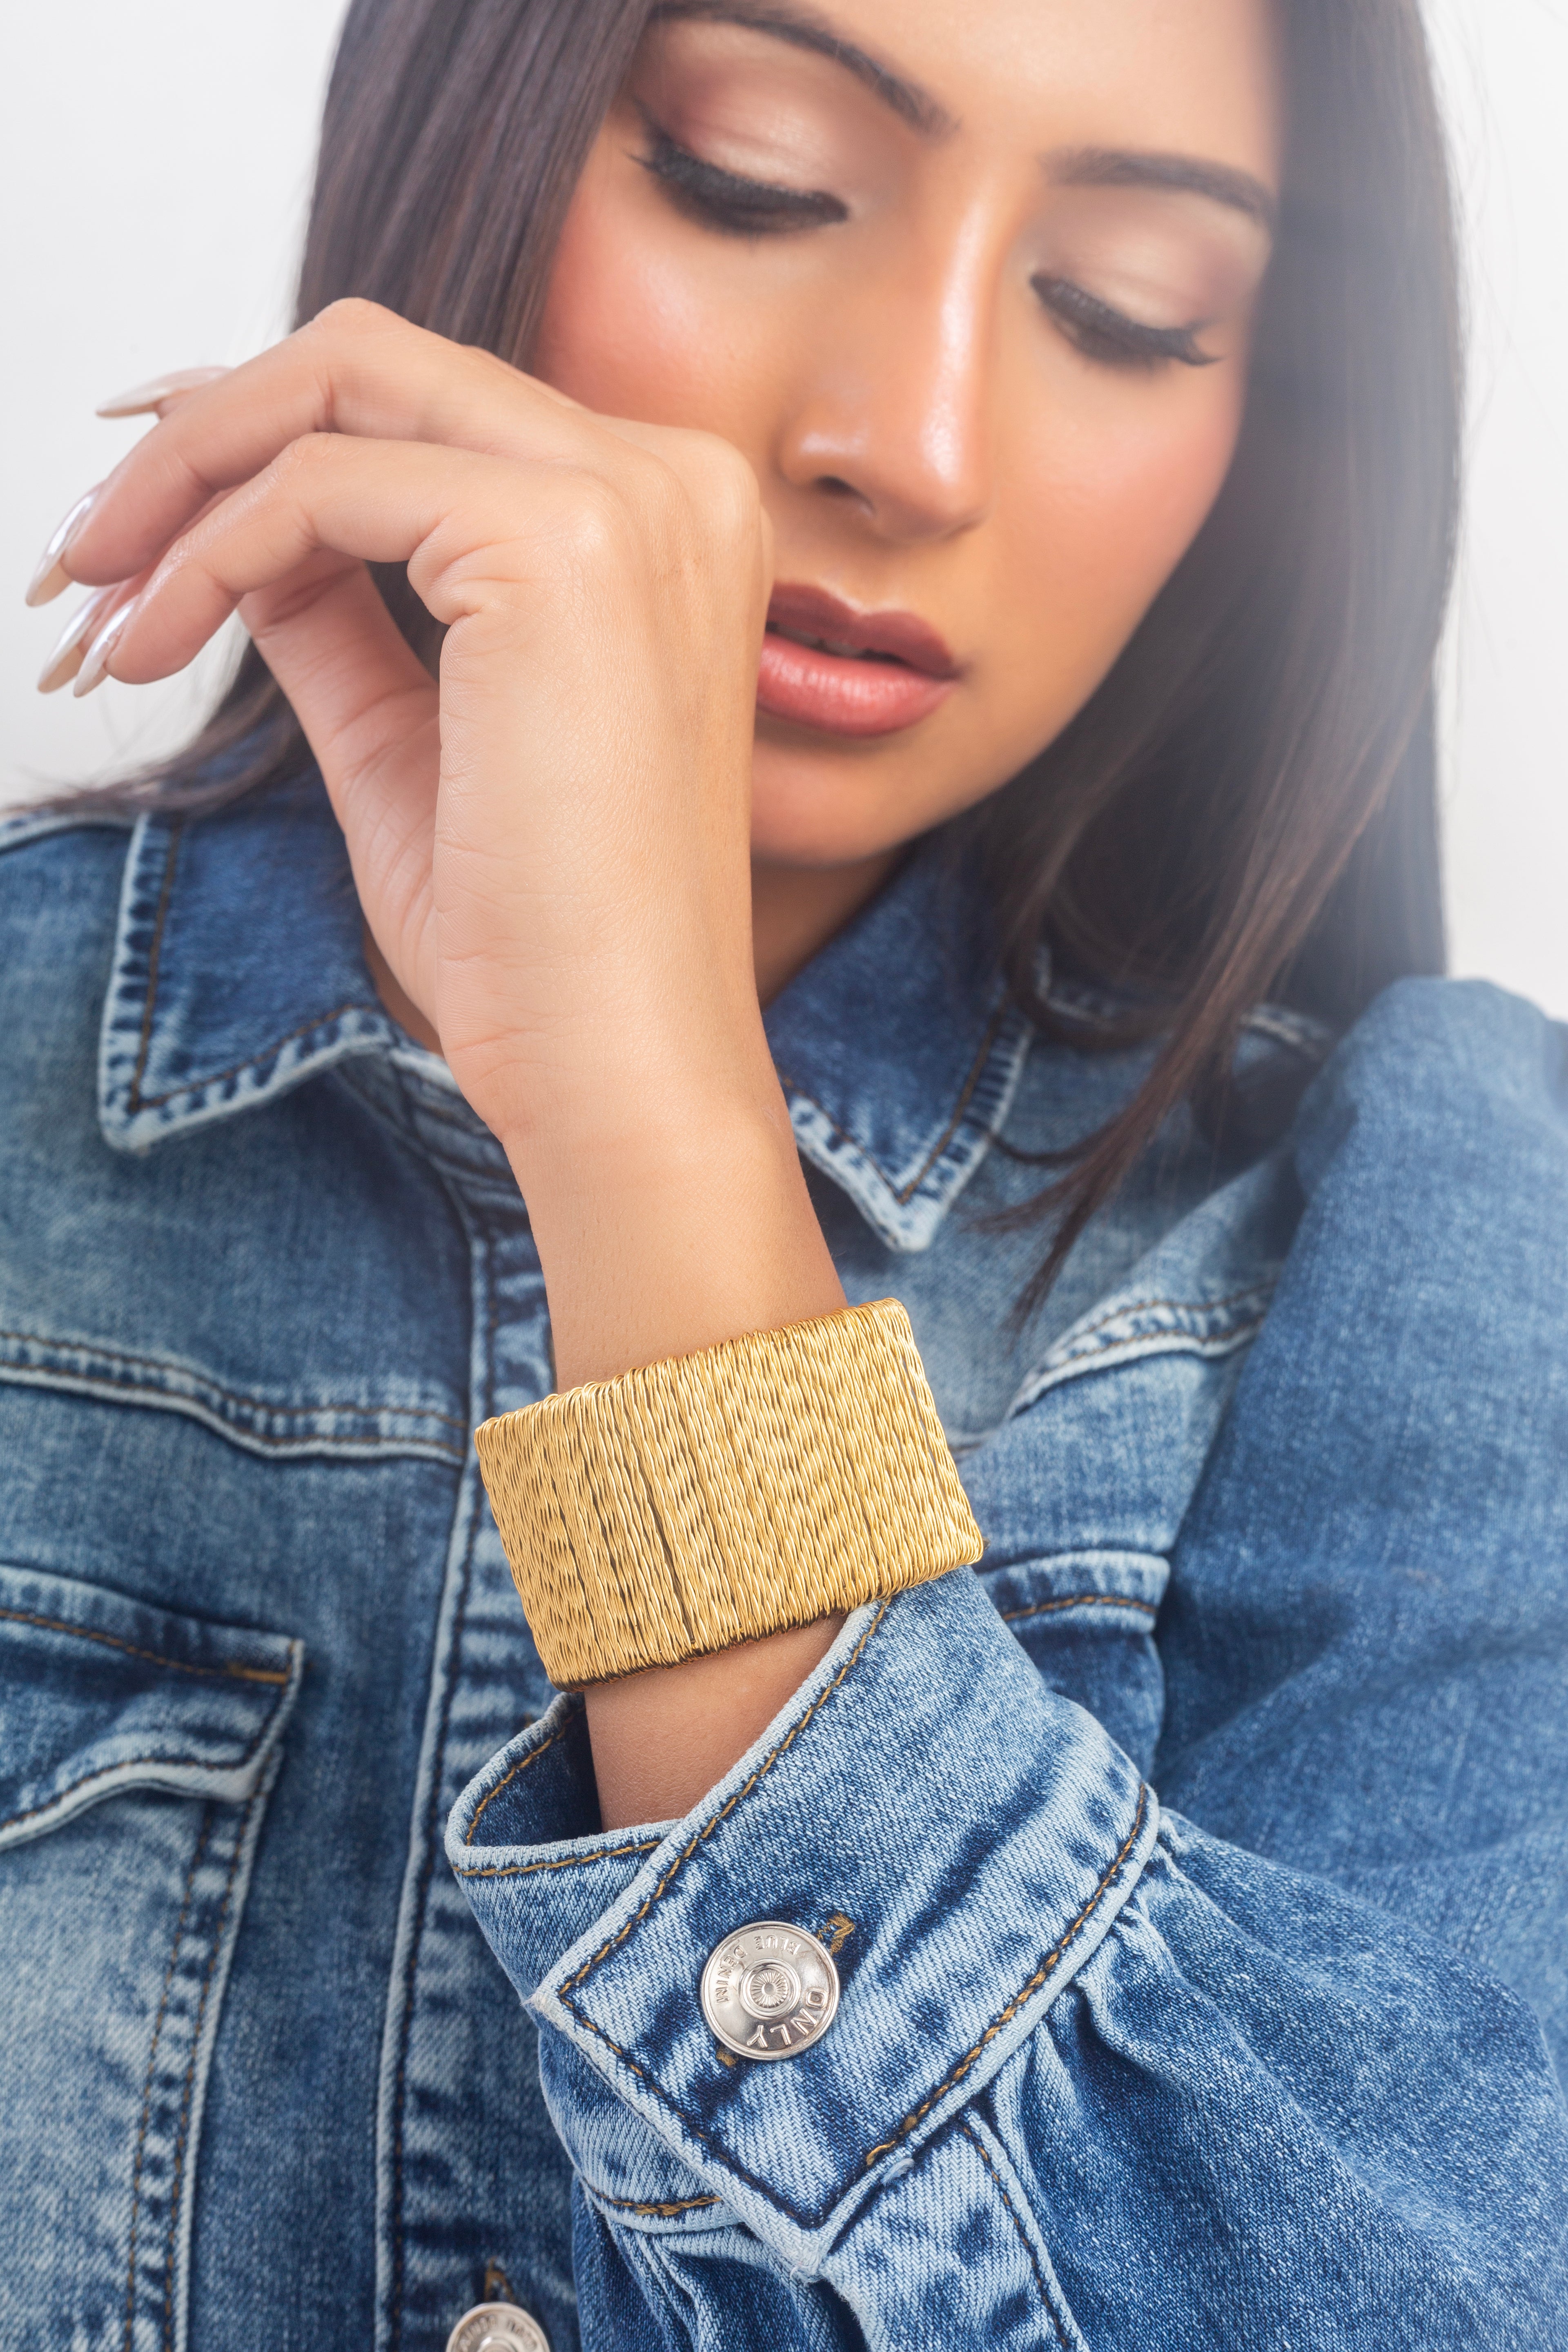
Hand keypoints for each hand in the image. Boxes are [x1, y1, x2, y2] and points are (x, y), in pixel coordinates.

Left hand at [42, 301, 849, 1815]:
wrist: (631, 1110)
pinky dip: (216, 546)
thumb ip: (361, 649)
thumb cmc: (551, 987)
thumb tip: (227, 568)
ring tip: (98, 606)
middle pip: (372, 354)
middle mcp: (669, 504)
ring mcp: (631, 520)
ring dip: (185, 476)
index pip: (427, 412)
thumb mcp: (428, 788)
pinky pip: (339, 481)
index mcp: (652, 553)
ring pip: (342, 382)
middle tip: (86, 567)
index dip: (263, 453)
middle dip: (193, 436)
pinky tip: (148, 645)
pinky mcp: (564, 567)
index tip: (142, 561)